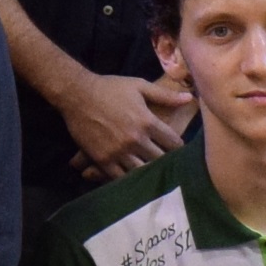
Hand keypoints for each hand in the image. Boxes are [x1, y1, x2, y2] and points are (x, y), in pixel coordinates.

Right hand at [58, 69, 192, 180]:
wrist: (77, 95)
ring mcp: (119, 152)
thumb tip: (189, 99)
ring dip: (149, 173)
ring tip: (153, 175)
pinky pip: (121, 177)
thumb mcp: (139, 86)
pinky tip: (133, 179)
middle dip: (166, 162)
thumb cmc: (110, 88)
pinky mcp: (103, 160)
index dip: (179, 148)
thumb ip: (164, 95)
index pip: (173, 143)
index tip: (178, 150)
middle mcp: (135, 140)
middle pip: (160, 160)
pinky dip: (129, 180)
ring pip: (142, 172)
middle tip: (169, 165)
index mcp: (147, 122)